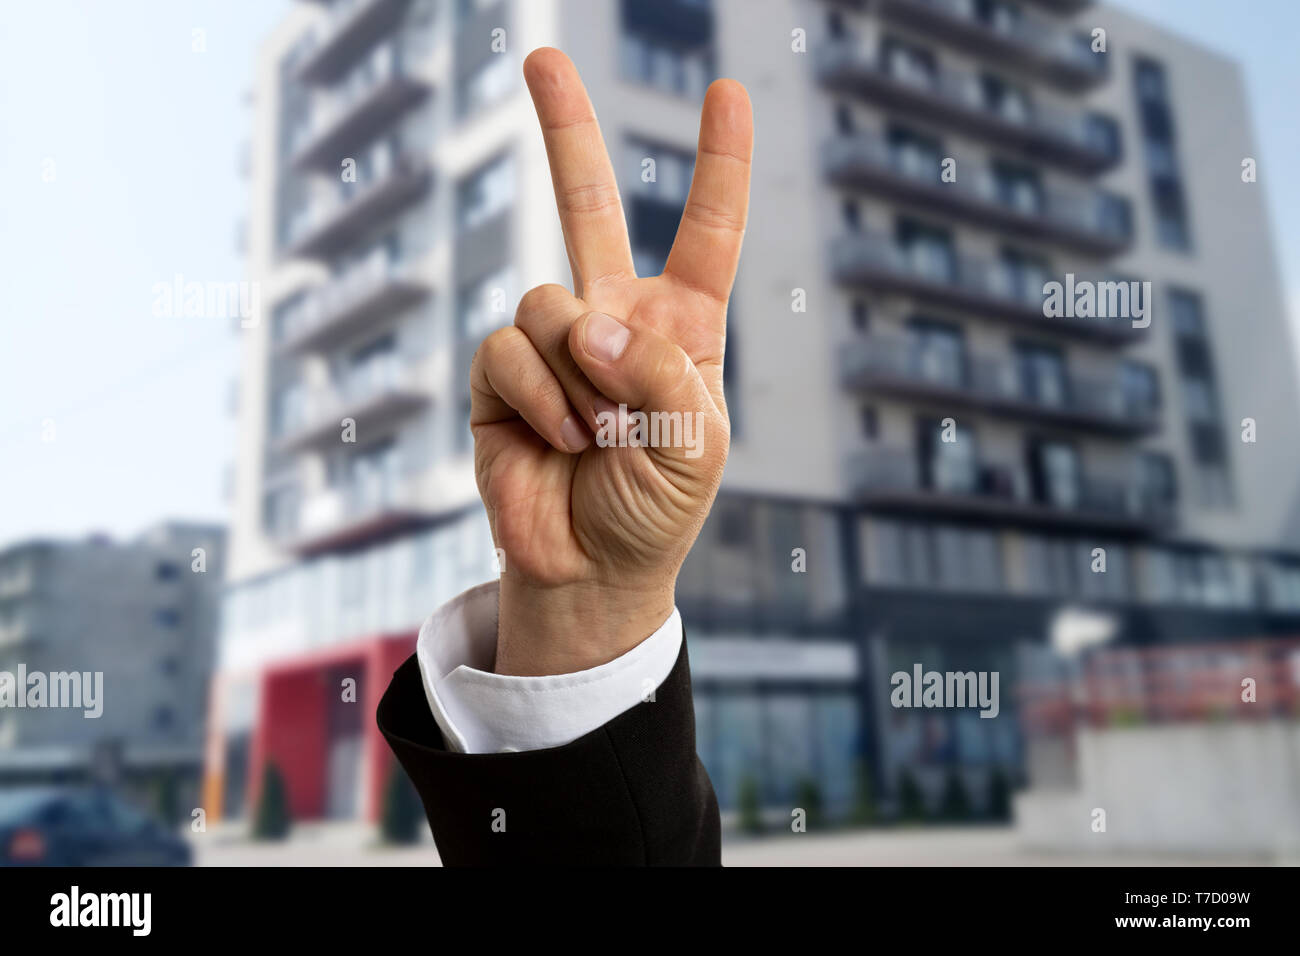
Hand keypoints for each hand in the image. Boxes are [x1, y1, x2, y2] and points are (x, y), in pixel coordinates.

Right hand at [468, 48, 752, 675]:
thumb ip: (660, 372)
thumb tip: (590, 319)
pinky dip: (543, 397)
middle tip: (540, 57)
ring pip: (549, 301)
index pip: (706, 232)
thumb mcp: (698, 444)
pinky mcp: (499, 375)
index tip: (726, 94)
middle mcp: (611, 317)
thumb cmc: (657, 504)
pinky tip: (560, 438)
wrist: (592, 568)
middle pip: (584, 204)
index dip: (718, 166)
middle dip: (564, 129)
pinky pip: (511, 349)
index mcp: (679, 325)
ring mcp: (551, 343)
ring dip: (581, 375)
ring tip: (598, 434)